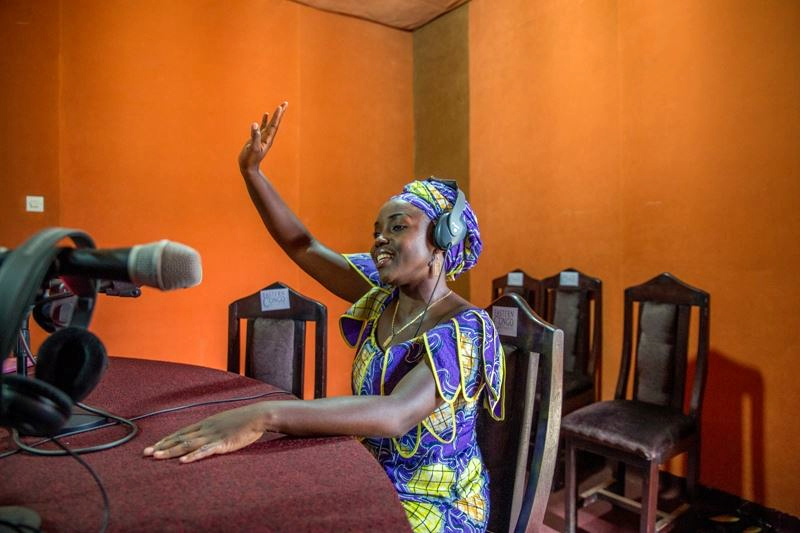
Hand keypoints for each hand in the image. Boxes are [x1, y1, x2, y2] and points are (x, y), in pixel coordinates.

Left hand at [143, 404, 265, 462]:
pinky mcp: (223, 444)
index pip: (182, 432)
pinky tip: (183, 461)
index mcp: (206, 424)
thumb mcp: (225, 422)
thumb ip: (215, 429)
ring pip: (188, 445)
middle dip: (162, 446)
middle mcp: (206, 429)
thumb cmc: (244, 420)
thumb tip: (207, 435)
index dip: (167, 439)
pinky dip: (193, 456)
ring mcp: (213, 436)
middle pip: (180, 438)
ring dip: (171, 451)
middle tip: (145, 453)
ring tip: (156, 457)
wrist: (258, 415)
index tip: (154, 446)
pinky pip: (205, 451)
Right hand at [238, 101, 287, 173]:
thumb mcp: (252, 148)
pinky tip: (266, 114)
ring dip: (275, 115)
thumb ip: (254, 137)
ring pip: (270, 124)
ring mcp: (263, 137)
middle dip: (280, 113)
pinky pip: (263, 127)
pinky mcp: (257, 138)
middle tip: (286, 103)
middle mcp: (267, 137)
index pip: (274, 125)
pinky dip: (265, 120)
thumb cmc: (250, 159)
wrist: (248, 167)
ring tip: (279, 107)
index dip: (277, 116)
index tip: (280, 107)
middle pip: (275, 123)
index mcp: (268, 139)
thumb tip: (255, 124)